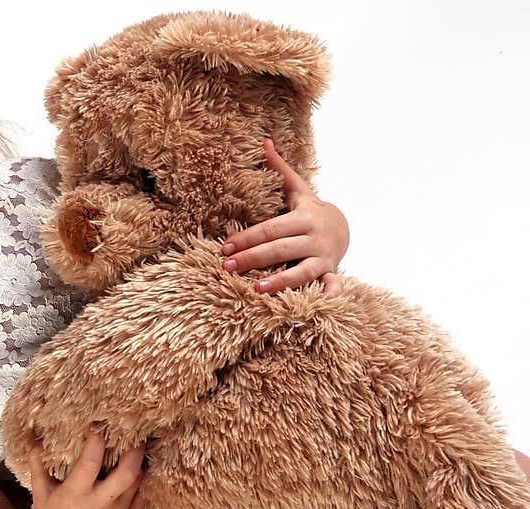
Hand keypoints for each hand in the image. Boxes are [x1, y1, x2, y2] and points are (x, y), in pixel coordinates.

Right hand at [30, 427, 144, 508]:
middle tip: (133, 429)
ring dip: (139, 460)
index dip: (97, 438)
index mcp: (77, 494)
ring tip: (135, 443)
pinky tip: (137, 466)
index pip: (92, 460)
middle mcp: (100, 503)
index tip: (98, 423)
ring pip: (139, 479)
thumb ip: (39, 466)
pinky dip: (142, 478)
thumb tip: (36, 440)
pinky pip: (142, 494)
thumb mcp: (40, 496)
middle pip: (128, 470)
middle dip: (134, 447)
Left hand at [220, 138, 349, 296]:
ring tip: (256, 290)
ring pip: (302, 271)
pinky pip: (330, 286)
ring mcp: (324, 258)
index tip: (225, 247)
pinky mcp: (331, 273)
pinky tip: (315, 306)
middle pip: (280, 249)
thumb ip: (278, 169)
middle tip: (226, 267)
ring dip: (280, 281)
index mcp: (303, 217)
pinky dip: (326, 295)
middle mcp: (314, 238)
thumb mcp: (297, 189)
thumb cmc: (310, 210)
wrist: (343, 227)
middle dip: (253, 258)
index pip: (270, 229)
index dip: (248, 237)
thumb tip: (263, 142)